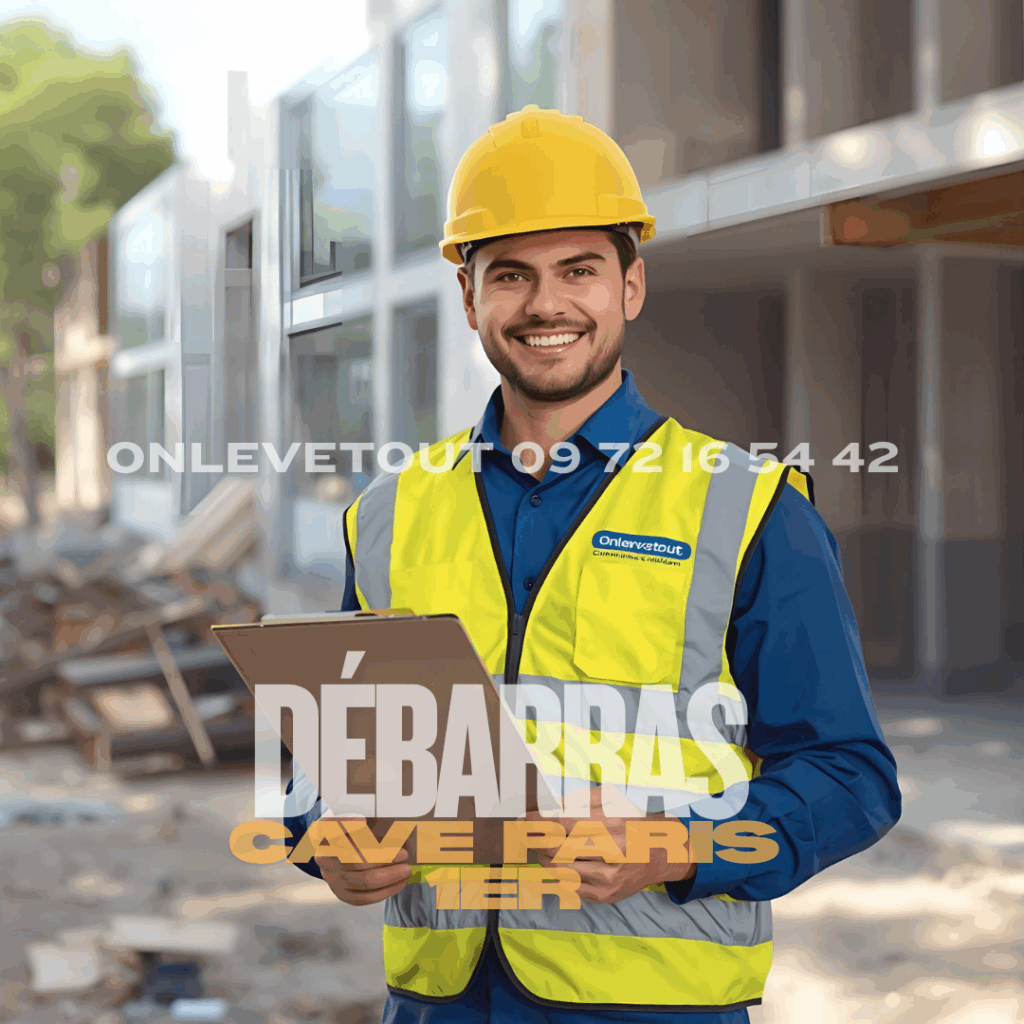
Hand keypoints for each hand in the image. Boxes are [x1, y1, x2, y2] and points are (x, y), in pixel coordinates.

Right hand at [313, 817, 411, 905]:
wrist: (332, 848)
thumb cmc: (344, 830)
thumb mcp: (342, 819)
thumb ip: (350, 820)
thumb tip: (361, 822)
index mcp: (322, 837)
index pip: (336, 834)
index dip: (349, 828)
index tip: (365, 823)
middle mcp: (324, 861)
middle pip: (357, 862)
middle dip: (385, 858)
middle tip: (404, 854)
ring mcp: (332, 879)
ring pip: (364, 882)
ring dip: (390, 877)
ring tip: (406, 870)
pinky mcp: (342, 894)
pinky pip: (365, 898)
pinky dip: (386, 891)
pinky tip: (399, 883)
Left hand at [524, 784, 695, 903]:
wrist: (663, 853)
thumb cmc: (632, 822)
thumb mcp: (613, 801)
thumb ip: (581, 800)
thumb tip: (550, 805)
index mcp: (612, 823)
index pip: (563, 823)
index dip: (538, 821)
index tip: (523, 819)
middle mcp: (612, 850)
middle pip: (557, 847)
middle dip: (536, 840)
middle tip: (525, 835)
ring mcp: (609, 876)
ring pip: (560, 869)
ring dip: (542, 858)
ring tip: (537, 849)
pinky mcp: (606, 895)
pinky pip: (569, 887)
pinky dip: (554, 875)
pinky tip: (551, 865)